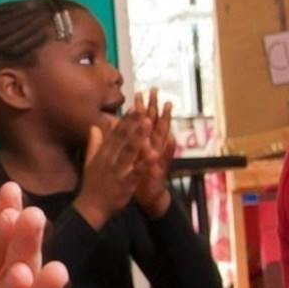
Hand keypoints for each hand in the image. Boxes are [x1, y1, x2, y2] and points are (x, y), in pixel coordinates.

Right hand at [75, 112, 148, 227]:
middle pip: (122, 138)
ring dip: (138, 137)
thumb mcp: (90, 161)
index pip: (115, 133)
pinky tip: (155, 155)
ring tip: (148, 123)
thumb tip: (94, 126)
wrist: (91, 207)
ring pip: (128, 151)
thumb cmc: (93, 184)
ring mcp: (117, 170)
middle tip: (142, 108)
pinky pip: (136, 172)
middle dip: (132, 123)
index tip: (134, 106)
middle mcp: (110, 158)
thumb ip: (93, 143)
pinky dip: (145, 163)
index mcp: (104, 153)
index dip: (125, 120)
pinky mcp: (124, 183)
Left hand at [130, 92, 178, 213]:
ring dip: (165, 122)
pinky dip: (169, 150)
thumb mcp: (130, 156)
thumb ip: (125, 140)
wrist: (149, 197)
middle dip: (154, 107)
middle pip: (154, 124)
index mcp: (144, 144)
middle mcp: (153, 147)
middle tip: (154, 90)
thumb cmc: (137, 175)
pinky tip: (172, 139)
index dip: (141, 107)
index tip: (139, 91)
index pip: (142, 122)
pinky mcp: (162, 169)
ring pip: (162, 137)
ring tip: (166, 107)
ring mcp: (159, 156)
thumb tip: (116, 125)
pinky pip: (166, 159)